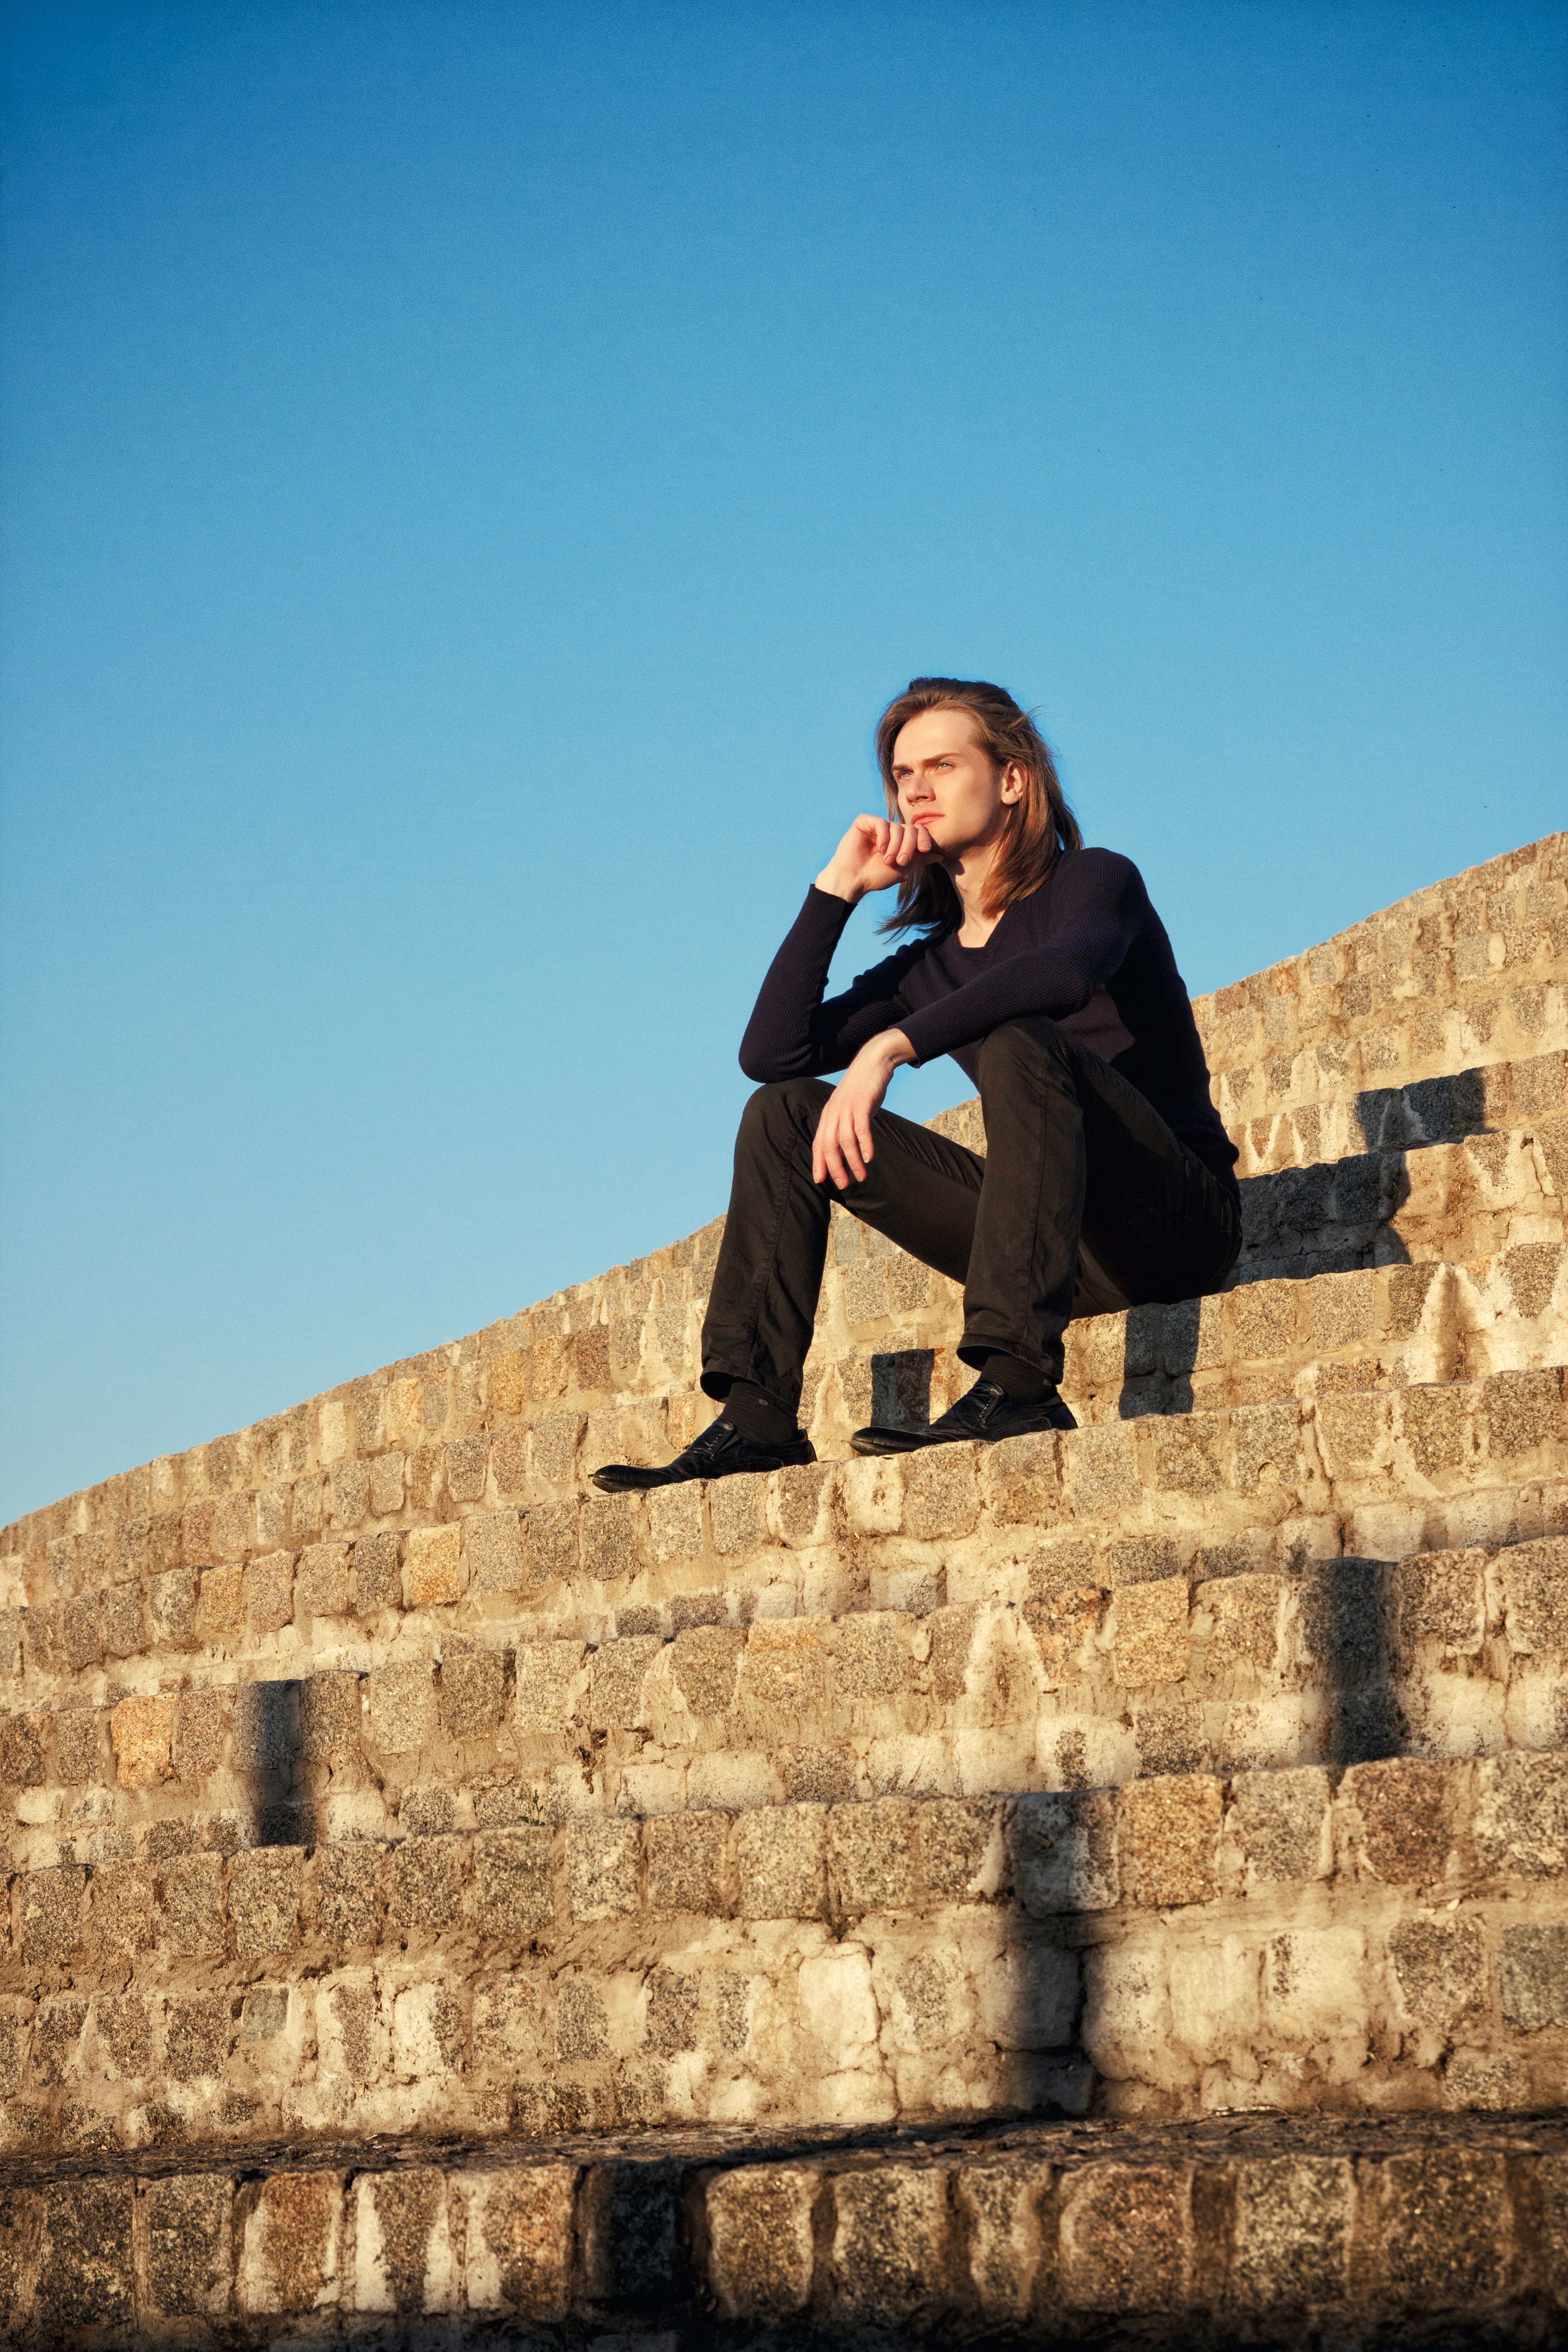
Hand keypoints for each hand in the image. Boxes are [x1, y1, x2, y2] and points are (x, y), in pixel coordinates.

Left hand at [812, 1029, 915, 1189]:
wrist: (873, 1061)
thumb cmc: (863, 1088)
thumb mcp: (850, 1108)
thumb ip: (847, 1126)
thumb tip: (850, 1147)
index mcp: (828, 1115)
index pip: (819, 1143)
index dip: (818, 1163)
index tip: (820, 1181)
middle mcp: (834, 1112)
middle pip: (829, 1145)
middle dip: (835, 1168)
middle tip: (843, 1185)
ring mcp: (847, 1107)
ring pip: (845, 1140)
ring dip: (852, 1161)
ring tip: (861, 1176)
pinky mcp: (862, 1103)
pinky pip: (861, 1128)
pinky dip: (865, 1144)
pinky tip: (869, 1158)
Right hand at [816, 813, 940, 902]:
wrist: (853, 880)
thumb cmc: (875, 877)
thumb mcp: (904, 870)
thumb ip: (921, 860)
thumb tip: (941, 855)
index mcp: (900, 840)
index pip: (918, 831)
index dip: (924, 838)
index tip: (924, 850)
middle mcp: (890, 831)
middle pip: (910, 828)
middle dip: (909, 845)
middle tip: (901, 861)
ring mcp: (877, 826)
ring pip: (896, 826)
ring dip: (895, 845)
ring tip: (887, 860)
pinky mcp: (864, 822)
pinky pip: (881, 822)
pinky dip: (884, 836)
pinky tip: (879, 849)